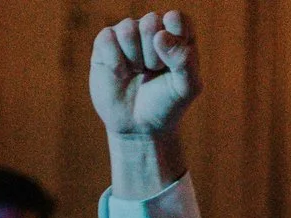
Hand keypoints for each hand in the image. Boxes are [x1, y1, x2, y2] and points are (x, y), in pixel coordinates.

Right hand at [90, 10, 199, 138]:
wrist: (138, 126)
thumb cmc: (165, 104)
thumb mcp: (185, 87)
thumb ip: (184, 60)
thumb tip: (160, 36)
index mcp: (176, 34)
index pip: (176, 18)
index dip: (173, 38)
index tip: (171, 61)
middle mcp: (152, 29)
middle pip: (151, 22)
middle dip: (153, 54)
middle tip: (153, 70)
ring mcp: (127, 34)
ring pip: (128, 29)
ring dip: (134, 58)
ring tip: (138, 72)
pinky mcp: (105, 44)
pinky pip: (107, 38)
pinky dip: (115, 62)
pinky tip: (121, 74)